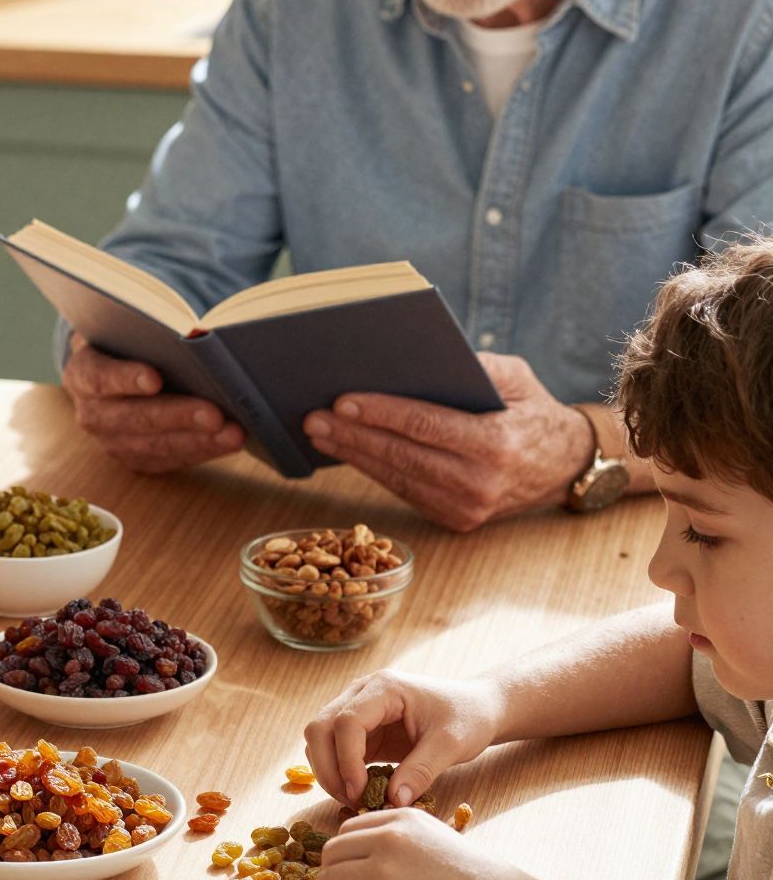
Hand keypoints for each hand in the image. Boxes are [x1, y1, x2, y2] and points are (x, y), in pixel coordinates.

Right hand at [61, 333, 243, 471]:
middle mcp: (91, 412)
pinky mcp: (135, 458)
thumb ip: (148, 330)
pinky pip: (169, 460)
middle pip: (134, 417)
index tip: (155, 379)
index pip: (100, 377)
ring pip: (155, 445)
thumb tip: (195, 331)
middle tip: (215, 414)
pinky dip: (202, 451)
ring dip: (198, 441)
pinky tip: (228, 442)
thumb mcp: (127, 329)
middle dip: (178, 416)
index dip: (126, 379)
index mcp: (82, 372)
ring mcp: (111, 441)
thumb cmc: (127, 341)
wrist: (110, 371)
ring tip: (233, 433)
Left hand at [300, 353, 592, 530]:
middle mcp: (481, 483)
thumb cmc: (533, 412)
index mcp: (496, 444)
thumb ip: (474, 367)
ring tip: (321, 435)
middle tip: (313, 419)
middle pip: (402, 456)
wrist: (565, 467)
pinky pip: (406, 493)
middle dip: (354, 437)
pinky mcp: (456, 521)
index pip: (425, 426)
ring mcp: (467, 508)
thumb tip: (416, 358)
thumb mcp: (516, 378)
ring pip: (398, 479)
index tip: (343, 401)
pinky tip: (350, 453)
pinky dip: (375, 472)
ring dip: (354, 457)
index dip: (380, 414)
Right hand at [304, 668, 503, 807]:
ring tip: (355, 798)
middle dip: (328, 768)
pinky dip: (338, 772)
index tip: (360, 792)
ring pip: (319, 739)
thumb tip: (391, 801)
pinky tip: (359, 791)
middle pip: (320, 727)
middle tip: (351, 799)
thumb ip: (421, 771)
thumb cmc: (468, 718)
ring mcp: (357, 709)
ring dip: (328, 772)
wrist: (476, 708)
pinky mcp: (360, 730)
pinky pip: (333, 750)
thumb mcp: (451, 745)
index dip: (347, 760)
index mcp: (384, 688)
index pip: (347, 721)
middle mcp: (362, 693)